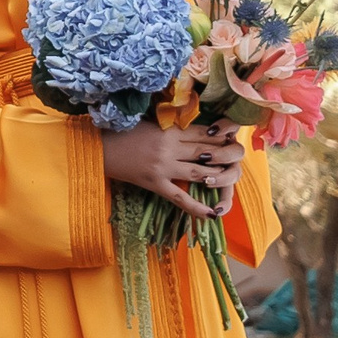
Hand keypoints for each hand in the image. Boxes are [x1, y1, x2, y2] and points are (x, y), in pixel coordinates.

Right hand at [101, 122, 243, 215]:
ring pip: (199, 173)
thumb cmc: (121, 132)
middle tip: (239, 156)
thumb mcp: (148, 123)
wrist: (98, 147)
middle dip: (227, 154)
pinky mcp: (154, 184)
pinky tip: (212, 214)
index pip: (203, 132)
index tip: (232, 136)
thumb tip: (192, 128)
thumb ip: (170, 126)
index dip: (221, 135)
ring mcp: (163, 168)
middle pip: (206, 151)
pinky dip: (197, 207)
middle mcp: (169, 148)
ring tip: (230, 178)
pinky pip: (179, 198)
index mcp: (168, 130)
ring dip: (218, 176)